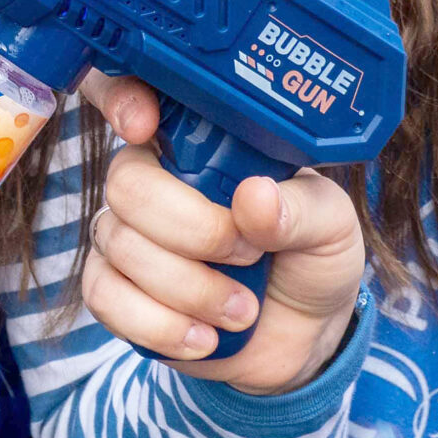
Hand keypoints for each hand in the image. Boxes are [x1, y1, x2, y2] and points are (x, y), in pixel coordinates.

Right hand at [78, 71, 364, 396]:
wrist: (301, 341)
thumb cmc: (312, 262)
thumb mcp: (331, 228)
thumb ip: (298, 210)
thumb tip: (254, 196)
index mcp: (198, 146)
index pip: (133, 96)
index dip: (120, 98)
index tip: (143, 126)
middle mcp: (150, 181)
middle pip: (128, 185)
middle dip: (193, 232)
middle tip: (247, 255)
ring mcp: (125, 235)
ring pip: (122, 247)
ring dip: (191, 291)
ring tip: (241, 310)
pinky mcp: (114, 291)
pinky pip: (105, 298)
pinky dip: (160, 326)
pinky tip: (202, 338)